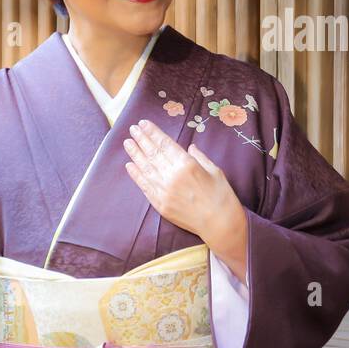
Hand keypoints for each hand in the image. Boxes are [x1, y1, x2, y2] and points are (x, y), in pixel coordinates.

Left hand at [123, 118, 247, 280]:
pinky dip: (136, 175)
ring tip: (127, 143)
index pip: (165, 144)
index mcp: (187, 164)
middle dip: (141, 139)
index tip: (143, 124)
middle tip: (132, 129)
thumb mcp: (215, 170)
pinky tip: (129, 165)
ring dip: (135, 154)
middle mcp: (172, 176)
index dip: (153, 133)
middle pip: (153, 153)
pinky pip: (144, 186)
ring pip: (145, 168)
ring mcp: (164, 191)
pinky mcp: (160, 204)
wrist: (220, 224)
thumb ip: (200, 156)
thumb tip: (189, 147)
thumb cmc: (221, 195)